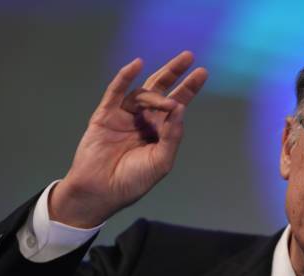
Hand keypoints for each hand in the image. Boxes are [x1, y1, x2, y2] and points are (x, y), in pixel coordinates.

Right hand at [49, 51, 207, 226]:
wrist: (101, 191)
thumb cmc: (133, 181)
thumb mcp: (161, 161)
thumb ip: (172, 135)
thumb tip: (180, 108)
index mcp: (159, 132)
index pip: (177, 105)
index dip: (188, 88)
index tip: (202, 72)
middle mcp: (144, 120)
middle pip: (161, 90)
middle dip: (175, 73)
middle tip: (189, 56)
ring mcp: (124, 116)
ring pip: (142, 94)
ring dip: (156, 93)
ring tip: (167, 101)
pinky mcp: (105, 115)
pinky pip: (115, 92)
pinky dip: (124, 78)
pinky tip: (136, 65)